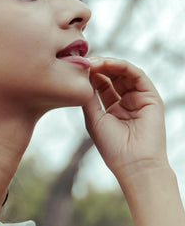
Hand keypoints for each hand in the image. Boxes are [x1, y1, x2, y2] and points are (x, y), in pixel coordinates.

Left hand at [83, 57, 168, 185]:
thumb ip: (88, 97)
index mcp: (111, 108)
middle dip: (97, 67)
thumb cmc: (112, 146)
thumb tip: (80, 76)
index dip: (89, 74)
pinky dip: (122, 66)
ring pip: (123, 72)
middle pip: (111, 76)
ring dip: (108, 64)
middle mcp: (126, 101)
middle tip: (83, 61)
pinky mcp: (151, 97)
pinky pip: (137, 75)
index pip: (100, 84)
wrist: (133, 163)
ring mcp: (139, 98)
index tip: (75, 67)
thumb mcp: (94, 118)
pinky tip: (107, 64)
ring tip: (93, 62)